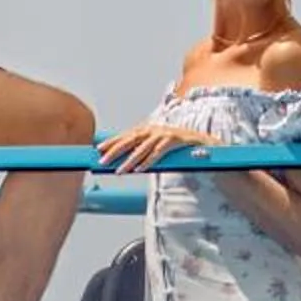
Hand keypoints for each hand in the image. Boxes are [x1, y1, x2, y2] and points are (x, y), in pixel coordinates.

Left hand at [98, 120, 215, 173]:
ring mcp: (164, 133)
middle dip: (116, 150)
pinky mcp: (175, 140)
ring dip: (130, 160)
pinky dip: (149, 161)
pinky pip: (159, 152)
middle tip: (102, 161)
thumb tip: (123, 162)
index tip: (98, 149)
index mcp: (148, 129)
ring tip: (119, 171)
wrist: (202, 142)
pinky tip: (140, 169)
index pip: (126, 135)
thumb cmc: (176, 147)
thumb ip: (142, 151)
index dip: (112, 141)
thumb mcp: (157, 147)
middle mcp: (154, 129)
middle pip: (131, 139)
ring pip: (143, 147)